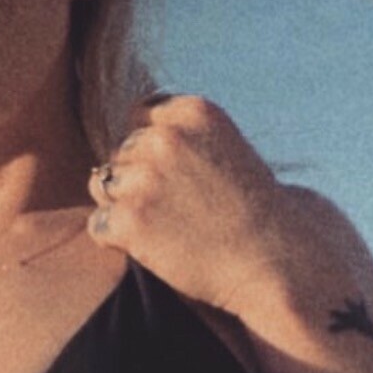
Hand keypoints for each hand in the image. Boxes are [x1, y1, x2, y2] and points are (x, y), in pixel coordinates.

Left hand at [86, 94, 346, 317]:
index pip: (140, 115)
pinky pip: (98, 225)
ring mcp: (145, 178)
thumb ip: (181, 141)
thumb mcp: (225, 152)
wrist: (275, 261)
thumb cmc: (252, 214)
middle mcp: (165, 137)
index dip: (151, 149)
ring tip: (166, 229)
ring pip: (103, 187)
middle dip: (135, 179)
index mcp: (192, 111)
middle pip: (119, 153)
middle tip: (176, 211)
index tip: (176, 178)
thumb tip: (117, 156)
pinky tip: (154, 248)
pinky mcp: (130, 219)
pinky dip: (116, 240)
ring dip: (122, 208)